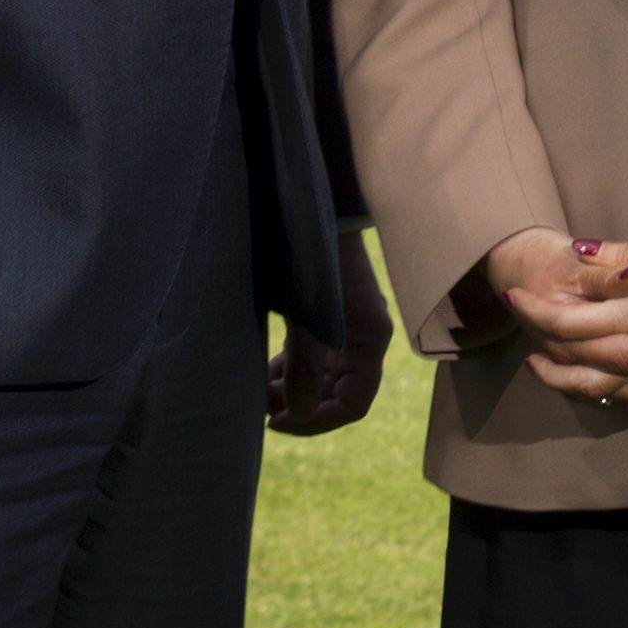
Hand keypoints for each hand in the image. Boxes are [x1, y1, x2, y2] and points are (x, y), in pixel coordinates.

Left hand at [267, 229, 393, 436]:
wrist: (308, 206)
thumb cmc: (309, 260)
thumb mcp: (305, 318)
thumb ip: (303, 369)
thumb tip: (297, 415)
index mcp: (369, 339)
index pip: (353, 404)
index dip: (316, 421)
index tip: (276, 421)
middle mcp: (363, 336)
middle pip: (337, 392)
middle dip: (300, 405)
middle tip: (260, 407)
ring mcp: (347, 325)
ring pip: (323, 375)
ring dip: (293, 388)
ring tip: (258, 393)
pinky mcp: (329, 313)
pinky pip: (314, 355)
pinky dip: (292, 368)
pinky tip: (266, 370)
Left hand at [490, 226, 627, 411]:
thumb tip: (578, 252)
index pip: (586, 325)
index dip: (546, 315)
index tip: (518, 300)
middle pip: (598, 368)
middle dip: (557, 361)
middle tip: (527, 351)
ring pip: (627, 392)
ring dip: (587, 386)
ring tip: (561, 377)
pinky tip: (619, 392)